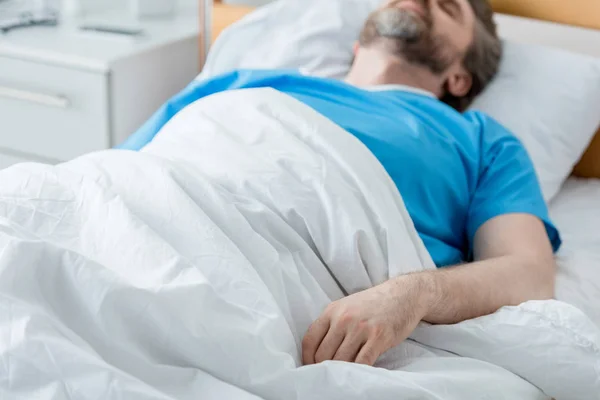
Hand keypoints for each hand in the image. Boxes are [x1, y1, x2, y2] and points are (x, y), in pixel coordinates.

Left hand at [302, 274, 433, 365]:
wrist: (403, 294)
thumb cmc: (373, 304)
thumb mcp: (346, 307)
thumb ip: (331, 325)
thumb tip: (317, 353)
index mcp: (332, 311)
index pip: (309, 340)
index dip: (307, 359)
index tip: (312, 368)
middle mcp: (343, 318)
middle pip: (323, 354)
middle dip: (325, 368)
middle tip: (331, 374)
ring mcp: (360, 328)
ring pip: (341, 361)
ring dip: (342, 372)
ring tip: (345, 375)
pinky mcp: (378, 337)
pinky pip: (362, 363)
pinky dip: (359, 372)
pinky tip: (360, 372)